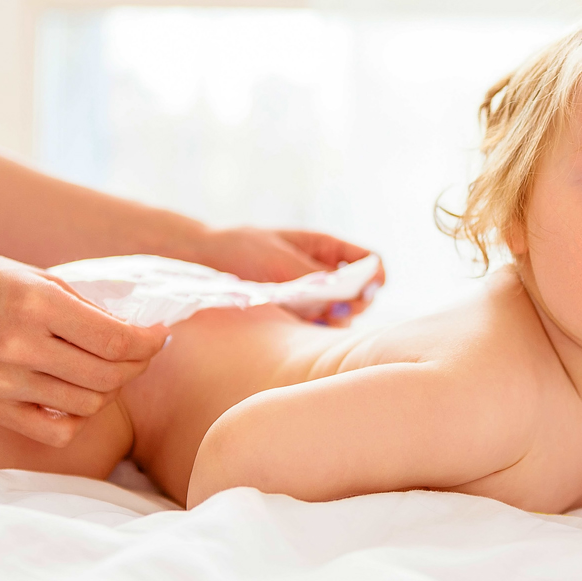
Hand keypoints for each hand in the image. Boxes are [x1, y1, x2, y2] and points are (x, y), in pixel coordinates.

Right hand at [0, 243, 168, 446]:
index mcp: (36, 304)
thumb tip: (137, 332)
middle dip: (138, 364)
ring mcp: (3, 383)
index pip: (116, 340)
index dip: (150, 342)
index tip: (159, 335)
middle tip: (141, 351)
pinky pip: (56, 431)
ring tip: (108, 369)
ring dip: (111, 389)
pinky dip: (78, 418)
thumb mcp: (38, 277)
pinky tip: (78, 395)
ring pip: (88, 405)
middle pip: (108, 375)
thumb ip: (86, 307)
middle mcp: (19, 346)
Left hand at [195, 227, 384, 324]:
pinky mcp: (298, 316)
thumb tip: (344, 298)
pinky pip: (318, 329)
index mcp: (328, 248)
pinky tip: (297, 327)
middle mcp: (326, 274)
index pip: (370, 262)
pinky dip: (314, 332)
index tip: (364, 290)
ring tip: (308, 317)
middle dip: (354, 304)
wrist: (207, 260)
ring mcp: (313, 297)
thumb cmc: (244, 248)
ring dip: (333, 320)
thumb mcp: (281, 259)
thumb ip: (314, 277)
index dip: (374, 276)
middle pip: (362, 294)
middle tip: (333, 309)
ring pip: (342, 315)